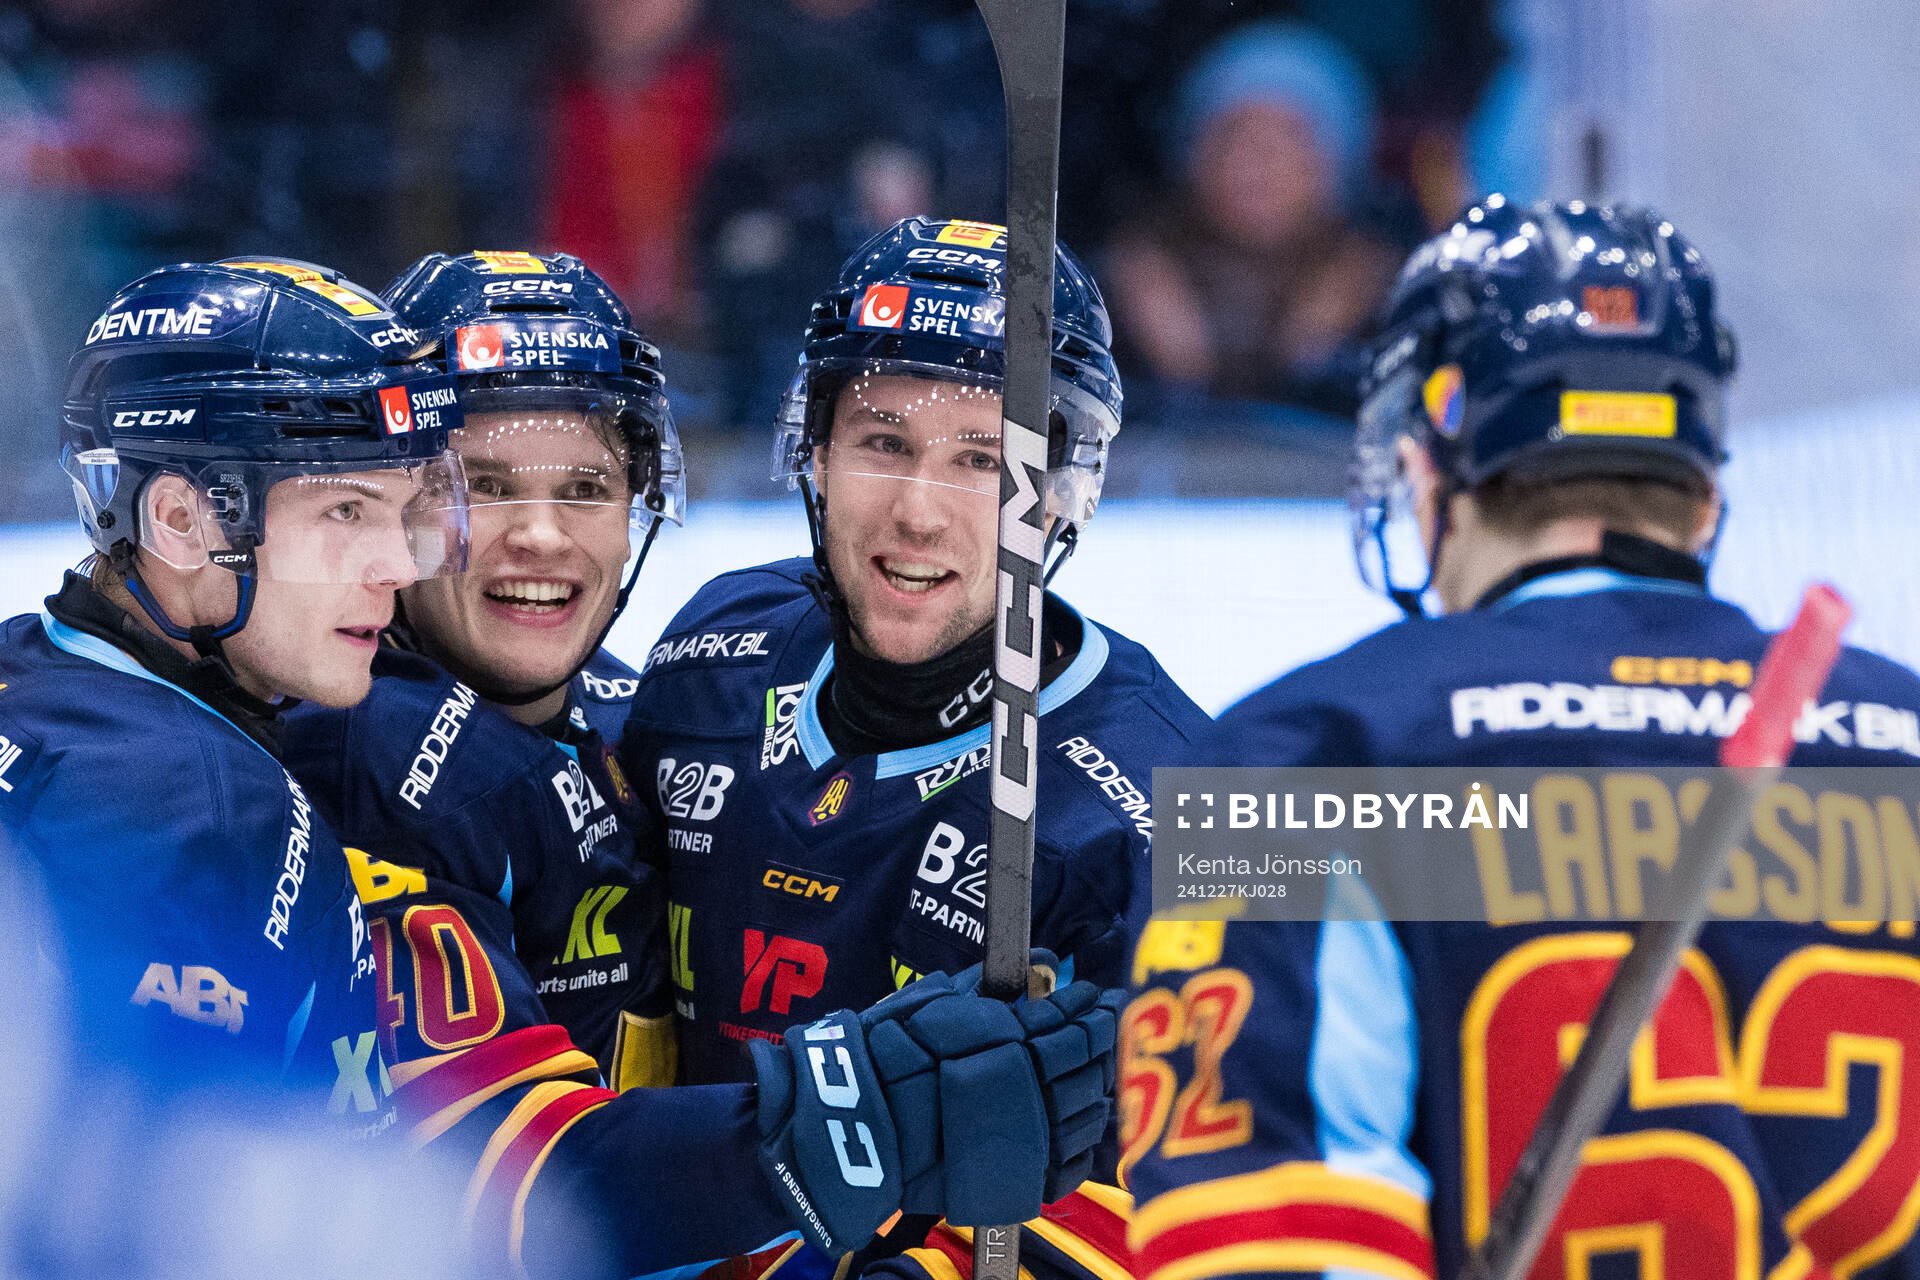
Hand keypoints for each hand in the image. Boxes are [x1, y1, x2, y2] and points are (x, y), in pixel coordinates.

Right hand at [749, 952, 1119, 1252]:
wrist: (853, 1126)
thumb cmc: (886, 1056)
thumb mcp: (934, 1005)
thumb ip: (990, 985)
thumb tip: (1040, 960)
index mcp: (1010, 1039)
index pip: (1068, 1020)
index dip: (1088, 1006)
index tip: (1097, 995)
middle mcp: (1028, 1085)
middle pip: (1086, 1060)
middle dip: (1102, 1037)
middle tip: (1110, 1020)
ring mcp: (1027, 1134)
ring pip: (1086, 1107)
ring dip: (1099, 1082)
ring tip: (1100, 1065)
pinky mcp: (1019, 1176)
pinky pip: (1071, 1158)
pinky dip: (1085, 1135)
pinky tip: (1085, 1117)